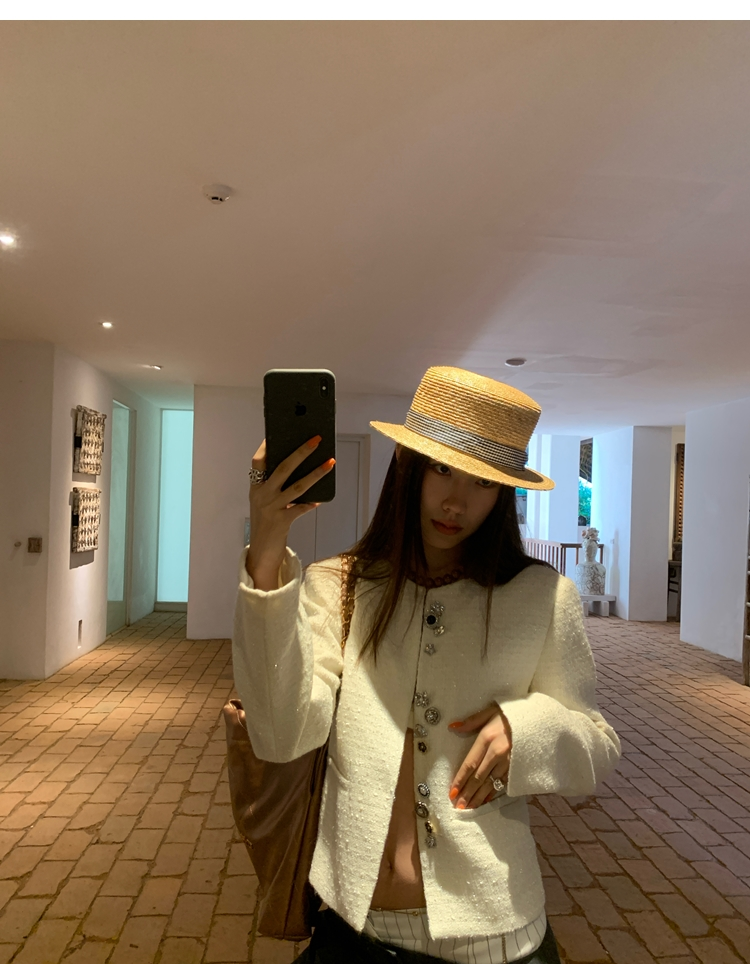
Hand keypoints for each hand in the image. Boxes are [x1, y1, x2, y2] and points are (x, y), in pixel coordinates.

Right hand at [246, 438, 334, 589]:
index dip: (267, 446)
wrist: (261, 553)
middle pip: (283, 467)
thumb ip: (276, 487)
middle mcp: (262, 495)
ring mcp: (271, 508)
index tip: (277, 433)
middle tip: (317, 440)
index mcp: (255, 487)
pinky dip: (311, 502)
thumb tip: (300, 467)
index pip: (258, 461)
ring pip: (298, 486)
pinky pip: (301, 508)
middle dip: (301, 452)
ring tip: (331, 463)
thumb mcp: (265, 502)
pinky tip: (321, 498)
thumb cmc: (266, 523)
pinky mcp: (281, 521)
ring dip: (316, 473)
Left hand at [448, 705, 511, 809]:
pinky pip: (503, 782)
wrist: (541, 719)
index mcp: (487, 738)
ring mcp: (509, 762)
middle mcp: (497, 752)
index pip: (470, 763)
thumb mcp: (491, 710)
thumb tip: (453, 727)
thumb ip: (472, 721)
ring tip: (470, 808)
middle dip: (468, 793)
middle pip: (479, 777)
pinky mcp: (519, 767)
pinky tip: (487, 800)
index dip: (460, 779)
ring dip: (479, 796)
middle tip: (459, 806)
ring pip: (491, 783)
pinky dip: (494, 792)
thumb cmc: (513, 714)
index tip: (452, 792)